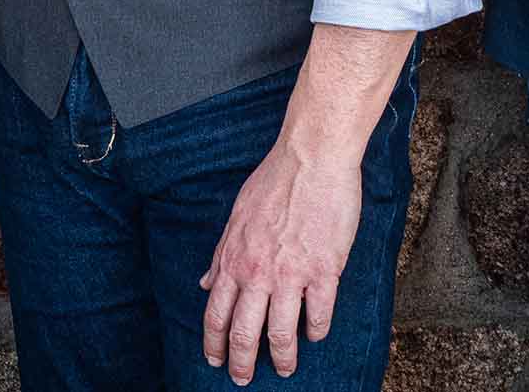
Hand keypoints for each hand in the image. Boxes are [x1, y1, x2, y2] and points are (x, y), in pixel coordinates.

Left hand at [201, 138, 362, 383]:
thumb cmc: (274, 182)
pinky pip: (318, 316)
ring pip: (281, 335)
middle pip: (244, 334)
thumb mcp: (236, 217)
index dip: (214, 344)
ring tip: (287, 369)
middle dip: (242, 364)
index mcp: (234, 259)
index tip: (216, 361)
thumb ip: (221, 255)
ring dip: (283, 359)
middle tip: (244, 378)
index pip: (215, 315)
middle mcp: (258, 273)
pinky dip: (316, 332)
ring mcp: (291, 274)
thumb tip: (205, 283)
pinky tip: (316, 335)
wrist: (311, 159)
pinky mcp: (324, 271)